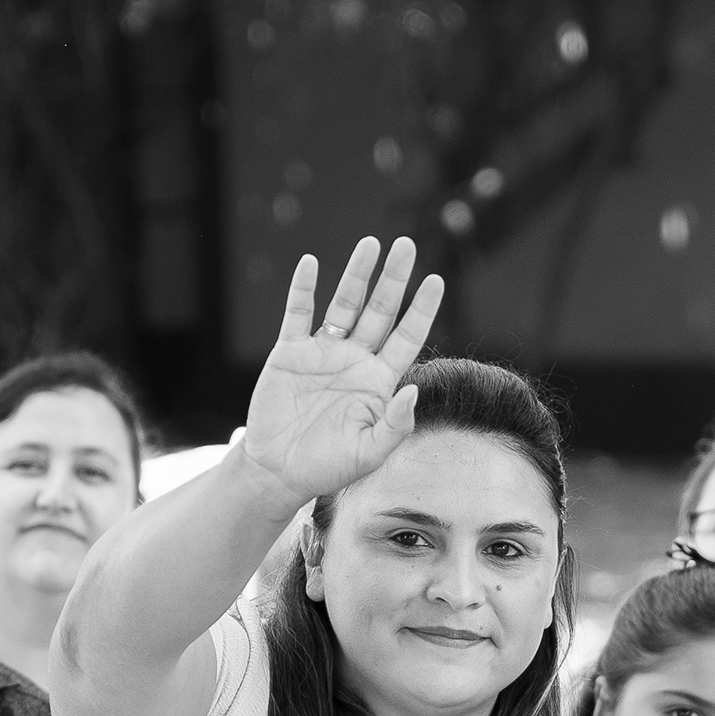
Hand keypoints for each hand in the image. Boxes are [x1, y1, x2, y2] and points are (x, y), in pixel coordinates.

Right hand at [234, 240, 444, 510]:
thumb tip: (414, 389)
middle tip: (406, 244)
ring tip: (370, 244)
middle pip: (380, 310)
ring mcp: (323, 352)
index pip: (407, 336)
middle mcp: (355, 359)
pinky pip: (297, 313)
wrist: (278, 472)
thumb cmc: (329, 467)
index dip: (422, 308)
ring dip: (356, 275)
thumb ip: (396, 424)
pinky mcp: (290, 352)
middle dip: (393, 278)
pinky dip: (303, 288)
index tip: (436, 279)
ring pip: (344, 304)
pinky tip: (311, 263)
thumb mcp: (370, 454)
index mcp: (379, 380)